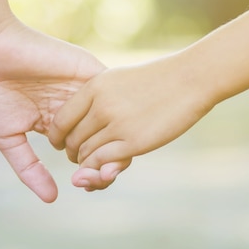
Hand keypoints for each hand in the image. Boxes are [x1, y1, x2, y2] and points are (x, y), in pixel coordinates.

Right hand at [0, 17, 104, 201]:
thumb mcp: (8, 138)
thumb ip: (29, 168)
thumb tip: (52, 199)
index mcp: (59, 121)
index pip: (85, 151)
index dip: (91, 171)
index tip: (86, 186)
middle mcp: (77, 107)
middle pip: (105, 142)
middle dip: (106, 165)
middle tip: (96, 181)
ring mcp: (87, 91)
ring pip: (115, 123)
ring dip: (115, 147)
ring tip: (105, 167)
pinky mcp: (92, 73)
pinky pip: (115, 98)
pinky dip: (117, 121)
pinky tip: (112, 141)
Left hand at [49, 51, 214, 190]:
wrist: (190, 78)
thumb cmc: (157, 79)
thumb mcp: (119, 79)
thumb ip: (98, 97)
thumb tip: (83, 121)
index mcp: (94, 87)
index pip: (61, 119)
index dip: (58, 136)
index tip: (63, 143)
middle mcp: (101, 105)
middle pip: (72, 139)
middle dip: (73, 153)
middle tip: (79, 158)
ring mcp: (117, 124)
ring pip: (85, 154)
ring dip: (86, 164)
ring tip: (92, 165)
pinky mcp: (133, 142)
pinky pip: (102, 162)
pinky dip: (99, 170)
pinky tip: (105, 169)